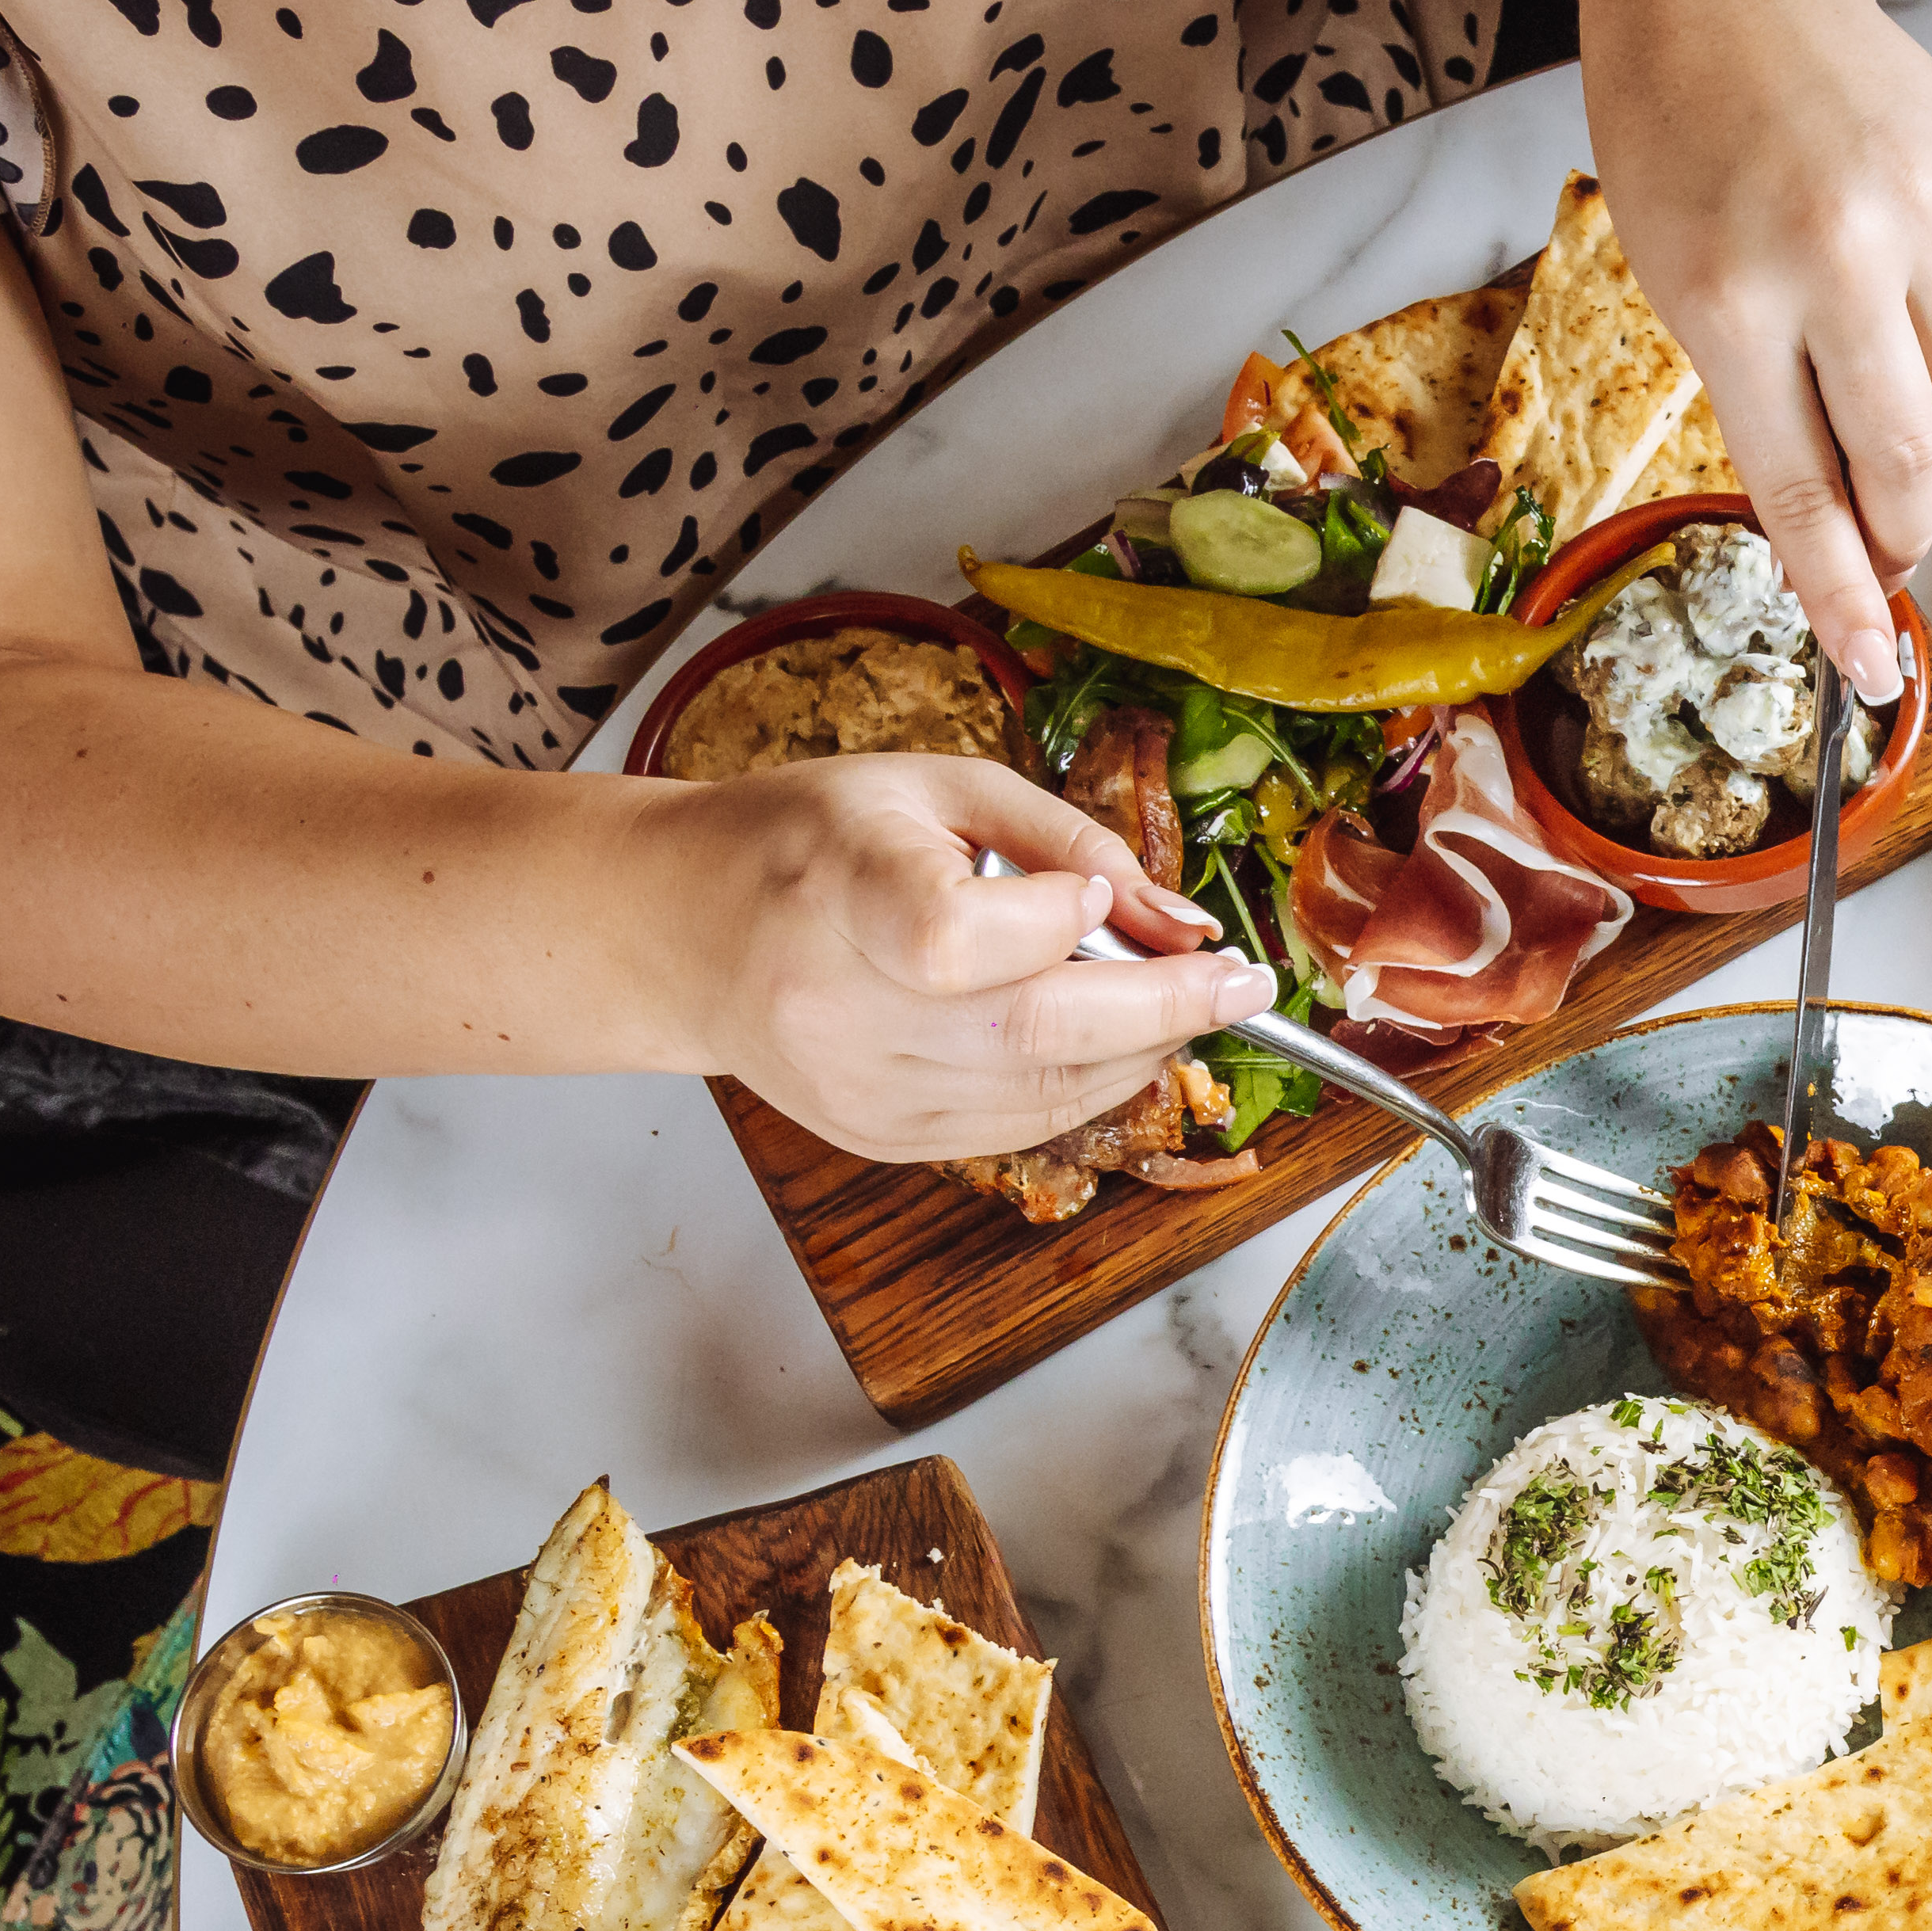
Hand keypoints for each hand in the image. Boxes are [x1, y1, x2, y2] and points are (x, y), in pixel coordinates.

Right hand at [634, 749, 1259, 1162]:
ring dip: (1143, 1050)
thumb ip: (1068, 840)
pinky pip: (1024, 1126)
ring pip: (1046, 1093)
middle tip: (1242, 981)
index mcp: (832, 894)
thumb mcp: (936, 792)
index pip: (959, 937)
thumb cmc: (815, 841)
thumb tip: (1185, 921)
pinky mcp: (884, 1139)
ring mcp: (860, 1090)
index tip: (1105, 899)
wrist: (689, 933)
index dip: (1057, 921)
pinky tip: (1116, 1040)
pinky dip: (1092, 1085)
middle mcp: (837, 1008)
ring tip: (1187, 1002)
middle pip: (1033, 1032)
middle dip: (1166, 1007)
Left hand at [1582, 0, 1931, 701]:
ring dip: (1920, 405)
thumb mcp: (1674, 277)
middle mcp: (1833, 259)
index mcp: (1731, 298)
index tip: (1869, 671)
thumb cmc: (1676, 120)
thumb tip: (1840, 516)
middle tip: (1894, 548)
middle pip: (1907, 459)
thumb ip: (1757, 397)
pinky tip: (1890, 260)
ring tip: (1863, 346)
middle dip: (1905, 527)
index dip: (1842, 597)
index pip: (1803, 491)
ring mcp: (1914, 212)